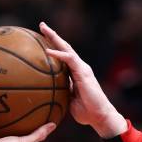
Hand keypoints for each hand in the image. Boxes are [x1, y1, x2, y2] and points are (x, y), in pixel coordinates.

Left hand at [39, 22, 126, 137]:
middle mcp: (79, 67)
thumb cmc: (86, 112)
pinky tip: (48, 51)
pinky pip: (70, 60)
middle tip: (42, 25)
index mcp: (76, 73)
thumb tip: (49, 91)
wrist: (100, 116)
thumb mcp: (69, 100)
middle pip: (64, 47)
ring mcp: (82, 68)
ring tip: (43, 28)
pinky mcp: (84, 72)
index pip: (63, 56)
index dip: (53, 47)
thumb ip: (62, 92)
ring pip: (67, 48)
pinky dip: (59, 55)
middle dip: (53, 36)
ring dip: (55, 38)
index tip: (41, 39)